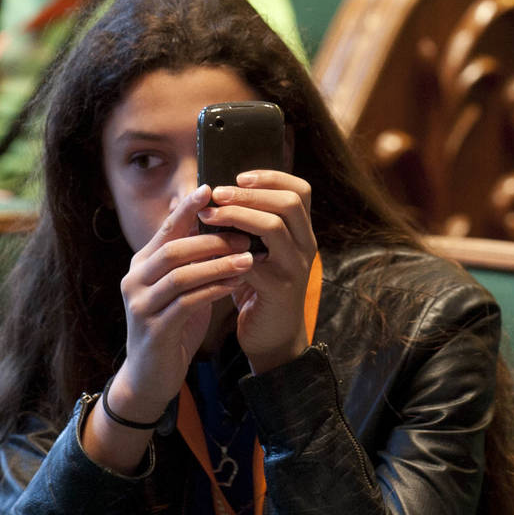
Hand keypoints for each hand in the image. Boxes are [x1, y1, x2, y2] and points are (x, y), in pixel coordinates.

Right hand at [109, 185, 258, 418]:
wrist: (149, 376)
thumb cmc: (171, 324)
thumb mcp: (178, 287)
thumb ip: (190, 258)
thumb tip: (216, 222)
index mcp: (141, 264)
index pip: (165, 228)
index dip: (187, 208)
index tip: (210, 188)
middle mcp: (135, 279)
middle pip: (174, 249)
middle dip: (211, 239)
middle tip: (245, 233)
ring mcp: (140, 305)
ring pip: (181, 275)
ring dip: (217, 264)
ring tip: (247, 257)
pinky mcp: (153, 329)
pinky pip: (187, 303)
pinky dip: (213, 291)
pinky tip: (236, 285)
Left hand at [199, 170, 317, 372]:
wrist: (273, 338)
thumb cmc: (260, 289)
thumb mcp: (260, 251)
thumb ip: (250, 225)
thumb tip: (216, 192)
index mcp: (301, 232)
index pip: (300, 190)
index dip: (271, 177)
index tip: (240, 176)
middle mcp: (305, 246)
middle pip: (288, 202)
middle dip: (250, 193)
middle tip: (218, 193)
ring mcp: (295, 268)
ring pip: (273, 226)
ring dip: (237, 215)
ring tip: (210, 214)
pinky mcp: (279, 290)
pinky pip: (253, 261)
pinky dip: (228, 252)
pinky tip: (208, 250)